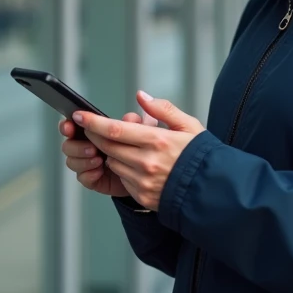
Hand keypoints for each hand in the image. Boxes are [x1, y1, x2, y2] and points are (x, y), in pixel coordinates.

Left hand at [75, 91, 204, 211]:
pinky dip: (122, 168)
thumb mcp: (189, 125)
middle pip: (108, 146)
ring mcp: (144, 181)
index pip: (115, 129)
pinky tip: (134, 163)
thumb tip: (141, 96)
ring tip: (122, 146)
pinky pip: (122, 179)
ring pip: (113, 162)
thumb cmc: (200, 155)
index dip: (93, 122)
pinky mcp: (143, 196)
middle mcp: (148, 162)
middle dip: (95, 136)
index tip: (80, 115)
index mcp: (158, 141)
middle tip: (91, 127)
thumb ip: (163, 109)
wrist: (212, 190)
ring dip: (110, 153)